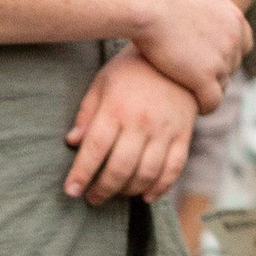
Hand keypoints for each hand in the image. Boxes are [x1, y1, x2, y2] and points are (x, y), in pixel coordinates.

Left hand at [63, 54, 198, 203]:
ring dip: (128, 191)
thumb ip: (87, 114)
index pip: (94, 150)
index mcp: (116, 109)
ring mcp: (165, 130)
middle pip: (120, 168)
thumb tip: (72, 142)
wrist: (176, 55)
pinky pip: (173, 169)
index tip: (71, 191)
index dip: (81, 174)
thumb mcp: (102, 83)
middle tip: (92, 199)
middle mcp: (141, 122)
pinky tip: (145, 196)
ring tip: (115, 194)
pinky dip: (159, 188)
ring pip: (146, 173)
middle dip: (102, 190)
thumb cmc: (132, 70)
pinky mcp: (183, 135)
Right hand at [128, 0, 251, 107]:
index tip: (206, 56)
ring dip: (209, 90)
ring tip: (190, 92)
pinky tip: (192, 106)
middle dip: (216, 72)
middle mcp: (233, 39)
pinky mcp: (203, 79)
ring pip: (222, 85)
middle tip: (194, 77)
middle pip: (232, 66)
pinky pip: (212, 102)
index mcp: (234, 18)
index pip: (244, 44)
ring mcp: (220, 60)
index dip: (226, 52)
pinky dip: (205, 106)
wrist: (146, 6)